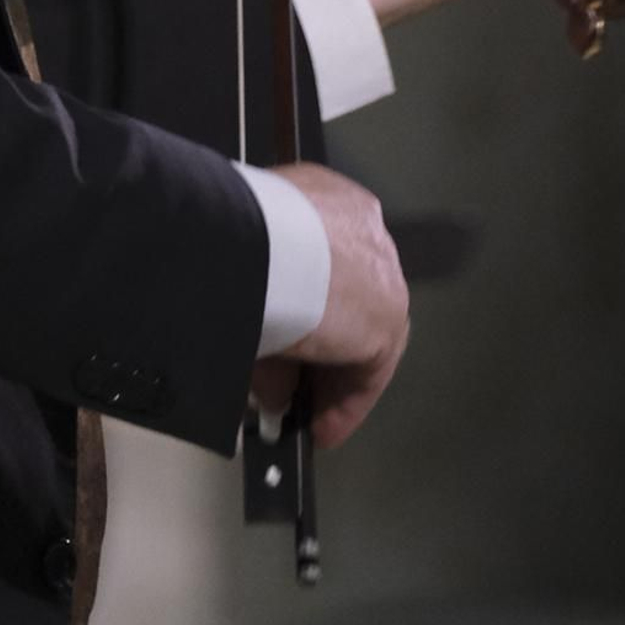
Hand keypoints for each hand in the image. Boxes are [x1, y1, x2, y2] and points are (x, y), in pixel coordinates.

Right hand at [248, 164, 408, 449]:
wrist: (257, 244)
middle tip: (292, 387)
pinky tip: (324, 426)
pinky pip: (369, 367)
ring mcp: (381, 270)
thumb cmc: (237, 235)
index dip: (310, 306)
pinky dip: (347, 399)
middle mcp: (361, 225)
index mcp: (325, 197)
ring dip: (332, 375)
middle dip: (322, 347)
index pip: (327, 259)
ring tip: (302, 414)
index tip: (291, 340)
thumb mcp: (244, 264)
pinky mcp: (387, 317)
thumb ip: (262, 312)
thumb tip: (269, 376)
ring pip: (358, 331)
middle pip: (346, 299)